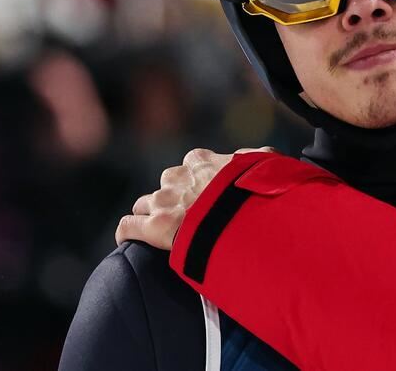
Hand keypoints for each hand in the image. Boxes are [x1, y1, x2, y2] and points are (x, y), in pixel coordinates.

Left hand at [115, 147, 273, 249]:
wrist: (245, 218)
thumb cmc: (258, 191)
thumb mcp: (267, 165)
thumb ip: (257, 157)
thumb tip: (261, 156)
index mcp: (202, 161)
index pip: (192, 163)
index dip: (198, 178)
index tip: (208, 192)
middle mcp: (178, 177)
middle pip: (167, 184)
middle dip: (173, 196)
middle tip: (190, 215)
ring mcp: (165, 201)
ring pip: (144, 204)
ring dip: (152, 214)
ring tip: (166, 231)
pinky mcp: (154, 226)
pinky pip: (128, 226)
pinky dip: (128, 232)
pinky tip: (131, 240)